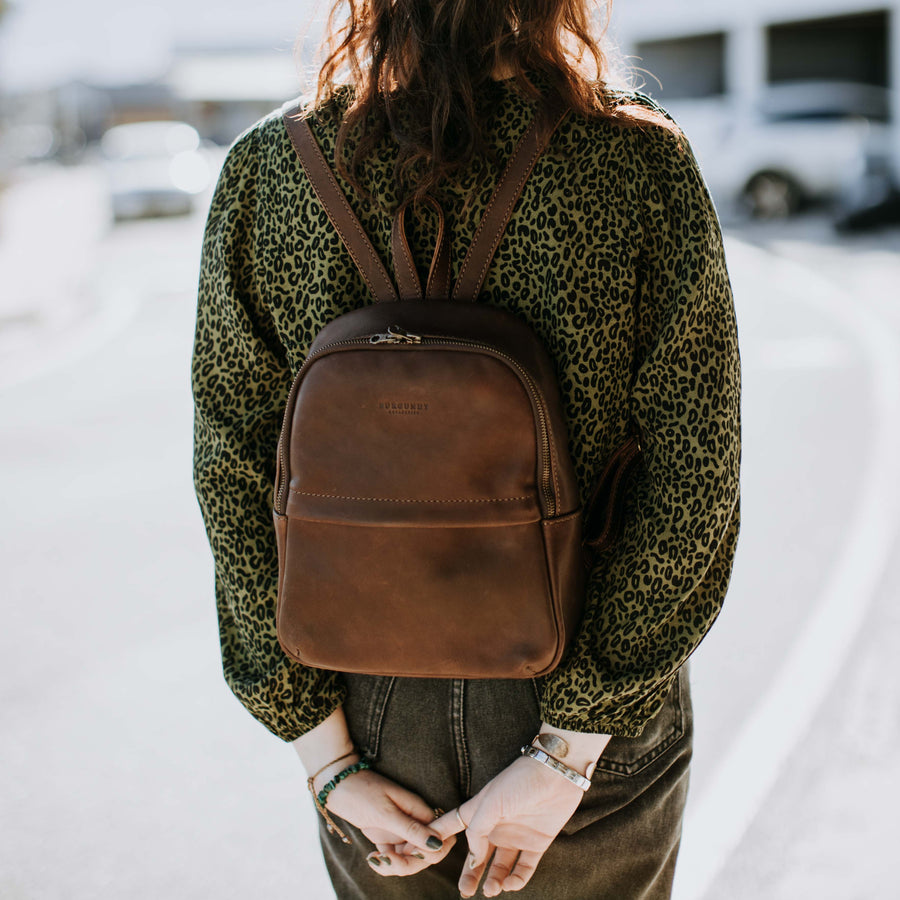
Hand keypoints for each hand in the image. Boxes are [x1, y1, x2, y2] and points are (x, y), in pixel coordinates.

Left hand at [322, 766, 456, 875]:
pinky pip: (394, 855)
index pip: (439, 838)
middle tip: (386, 859)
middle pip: (425, 852)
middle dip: (409, 863)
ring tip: (374, 859)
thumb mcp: (385, 813)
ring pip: (409, 857)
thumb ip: (411, 829)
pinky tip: (372, 858)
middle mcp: (413, 821)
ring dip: (395, 865)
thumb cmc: (361, 792)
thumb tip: (438, 843)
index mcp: (418, 810)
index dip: (429, 852)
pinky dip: (386, 862)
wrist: (336, 784)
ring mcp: (400, 828)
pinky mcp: (387, 834)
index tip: (408, 852)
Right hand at [435, 756, 584, 896]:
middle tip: (465, 891)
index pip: (454, 825)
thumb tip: (474, 859)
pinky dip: (517, 880)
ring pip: (500, 866)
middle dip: (470, 873)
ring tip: (490, 890)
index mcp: (480, 811)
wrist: (557, 773)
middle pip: (478, 855)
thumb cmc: (520, 779)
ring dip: (494, 880)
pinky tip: (510, 885)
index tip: (422, 851)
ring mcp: (517, 834)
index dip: (439, 837)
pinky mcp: (537, 842)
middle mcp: (496, 825)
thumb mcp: (490, 801)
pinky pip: (524, 868)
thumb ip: (477, 831)